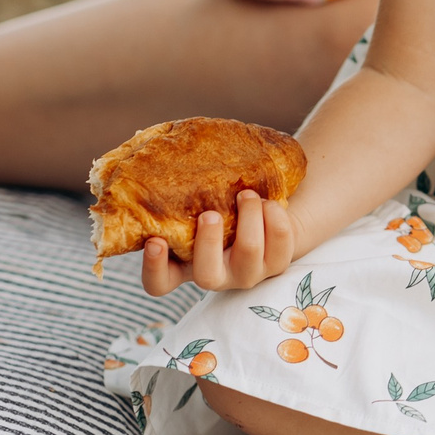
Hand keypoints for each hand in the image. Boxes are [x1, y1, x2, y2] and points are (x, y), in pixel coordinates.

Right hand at [140, 189, 299, 294]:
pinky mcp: (278, 264)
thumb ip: (180, 193)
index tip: (155, 240)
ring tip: (246, 194)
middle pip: (206, 277)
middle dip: (208, 242)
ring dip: (248, 216)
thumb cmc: (221, 201)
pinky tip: (267, 201)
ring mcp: (248, 273)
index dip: (154, 268)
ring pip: (249, 252)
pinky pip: (280, 240)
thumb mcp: (198, 201)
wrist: (269, 212)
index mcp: (186, 264)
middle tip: (210, 214)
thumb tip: (159, 150)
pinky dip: (273, 215)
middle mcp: (217, 275)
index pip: (159, 284)